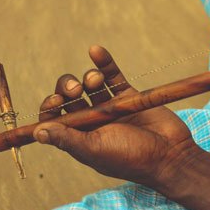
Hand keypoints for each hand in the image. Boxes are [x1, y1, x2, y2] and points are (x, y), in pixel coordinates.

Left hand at [33, 45, 200, 188]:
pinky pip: (112, 74)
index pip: (54, 117)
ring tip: (95, 81)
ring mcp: (110, 106)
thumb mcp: (95, 150)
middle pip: (69, 96)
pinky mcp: (128, 95)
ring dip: (88, 77)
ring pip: (90, 84)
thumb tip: (38, 132)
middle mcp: (92, 120)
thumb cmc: (131, 159)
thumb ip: (67, 140)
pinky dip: (103, 62)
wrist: (171, 155)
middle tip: (76, 89)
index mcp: (80, 136)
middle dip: (67, 87)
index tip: (55, 100)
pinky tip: (95, 50)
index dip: (50, 106)